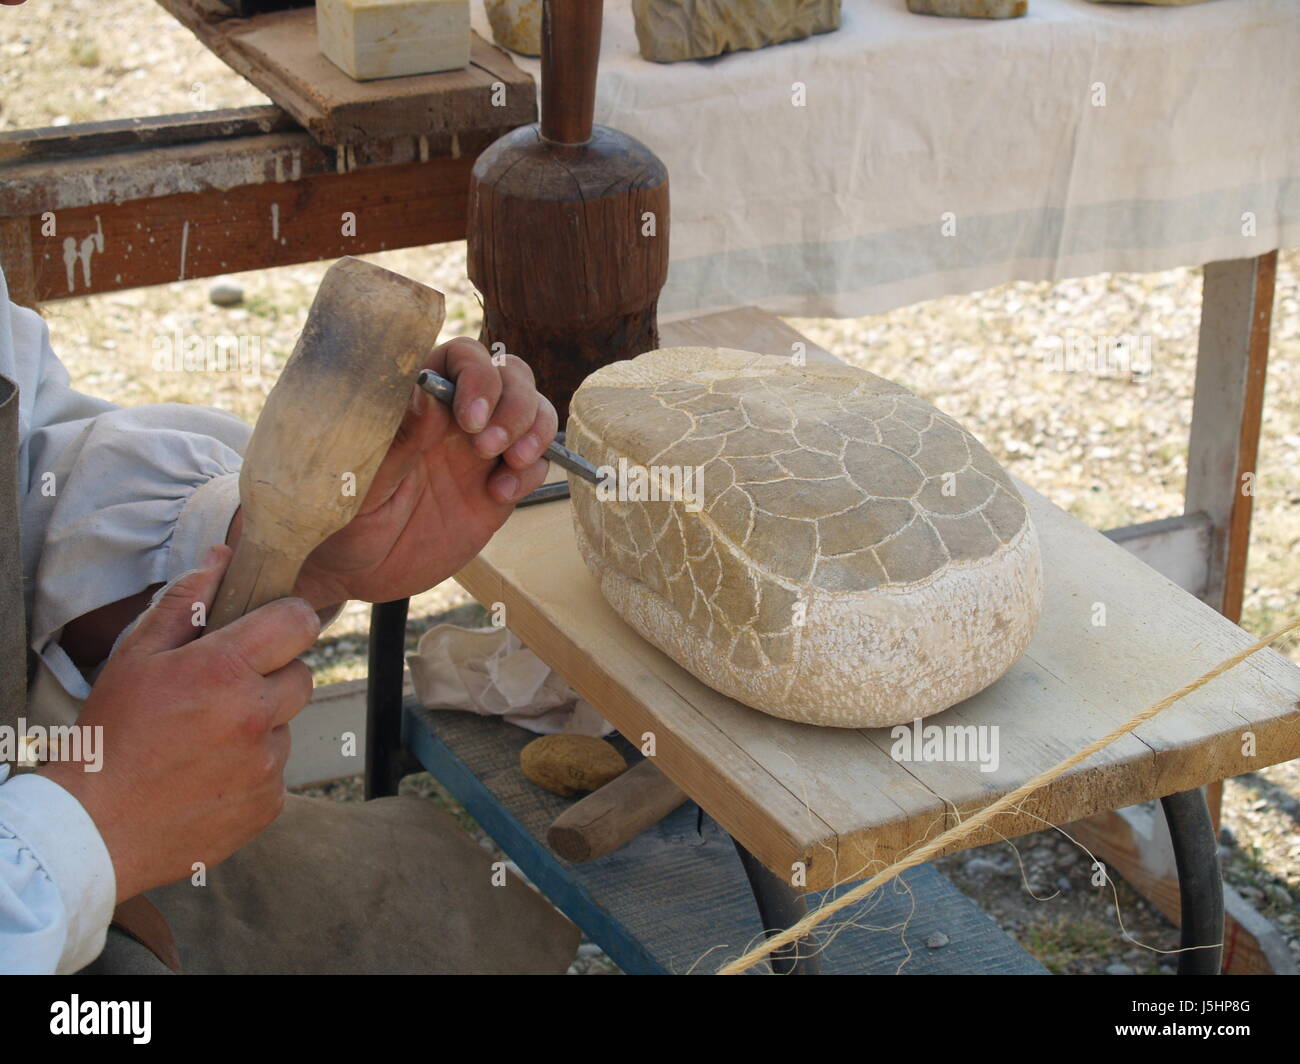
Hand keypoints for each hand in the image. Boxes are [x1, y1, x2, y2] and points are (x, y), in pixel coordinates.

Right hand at [40, 546, 319, 901]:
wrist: (94, 828)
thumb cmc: (111, 734)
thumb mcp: (136, 655)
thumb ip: (186, 600)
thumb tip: (224, 556)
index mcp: (226, 670)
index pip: (300, 622)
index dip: (287, 621)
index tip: (269, 630)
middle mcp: (256, 716)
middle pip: (302, 675)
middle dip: (272, 676)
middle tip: (222, 692)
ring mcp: (266, 765)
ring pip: (287, 725)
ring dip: (260, 726)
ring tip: (205, 740)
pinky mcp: (269, 803)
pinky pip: (278, 771)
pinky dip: (253, 770)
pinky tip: (208, 775)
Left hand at [283, 337, 556, 607]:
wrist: (356, 569)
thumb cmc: (342, 516)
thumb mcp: (363, 480)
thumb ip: (399, 438)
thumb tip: (431, 395)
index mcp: (417, 399)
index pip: (462, 356)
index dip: (478, 376)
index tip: (470, 419)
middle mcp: (455, 415)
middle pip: (510, 376)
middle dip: (514, 404)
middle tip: (489, 446)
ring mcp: (481, 450)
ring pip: (533, 412)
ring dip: (533, 430)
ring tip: (510, 463)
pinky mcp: (499, 486)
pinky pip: (534, 464)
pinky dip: (530, 473)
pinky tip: (499, 495)